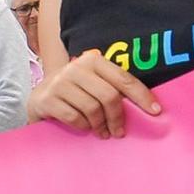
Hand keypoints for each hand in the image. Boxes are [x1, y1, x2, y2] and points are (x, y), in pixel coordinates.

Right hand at [27, 49, 161, 138]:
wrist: (38, 98)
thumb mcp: (93, 84)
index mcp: (92, 60)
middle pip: (109, 95)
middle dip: (118, 117)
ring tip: (103, 133)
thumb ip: (112, 89)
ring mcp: (60, 82)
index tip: (155, 111)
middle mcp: (76, 67)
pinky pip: (75, 117)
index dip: (141, 95)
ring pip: (92, 108)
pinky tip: (84, 128)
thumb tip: (147, 108)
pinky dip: (83, 126)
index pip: (123, 78)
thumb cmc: (74, 94)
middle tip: (119, 132)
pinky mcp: (48, 99)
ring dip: (100, 125)